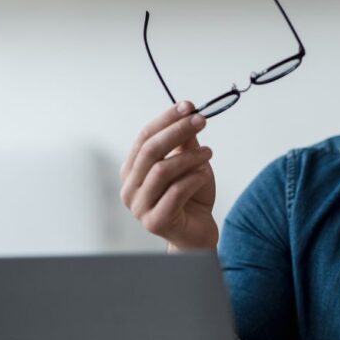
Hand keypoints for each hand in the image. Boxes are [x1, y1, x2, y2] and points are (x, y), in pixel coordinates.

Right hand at [120, 101, 217, 250]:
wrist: (197, 233)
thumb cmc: (191, 197)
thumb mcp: (189, 164)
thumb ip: (185, 142)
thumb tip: (187, 112)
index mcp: (132, 170)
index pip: (144, 137)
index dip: (166, 119)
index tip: (188, 106)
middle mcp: (130, 187)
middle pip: (150, 151)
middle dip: (177, 131)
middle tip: (201, 120)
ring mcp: (139, 206)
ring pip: (162, 171)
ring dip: (189, 157)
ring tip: (209, 153)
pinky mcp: (155, 221)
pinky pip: (175, 192)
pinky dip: (194, 178)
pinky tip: (205, 174)